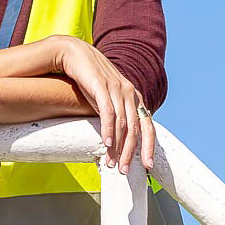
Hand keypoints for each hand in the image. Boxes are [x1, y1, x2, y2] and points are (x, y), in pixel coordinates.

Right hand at [53, 38, 155, 174]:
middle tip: (126, 171)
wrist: (75, 53)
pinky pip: (109, 113)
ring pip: (123, 124)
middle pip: (136, 128)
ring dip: (118, 147)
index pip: (148, 125)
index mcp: (134, 96)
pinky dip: (109, 130)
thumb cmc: (90, 79)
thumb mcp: (107, 97)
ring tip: (113, 163)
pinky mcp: (102, 87)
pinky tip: (107, 143)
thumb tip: (117, 138)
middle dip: (132, 153)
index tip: (148, 166)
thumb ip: (116, 113)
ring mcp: (117, 89)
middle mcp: (130, 92)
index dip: (149, 146)